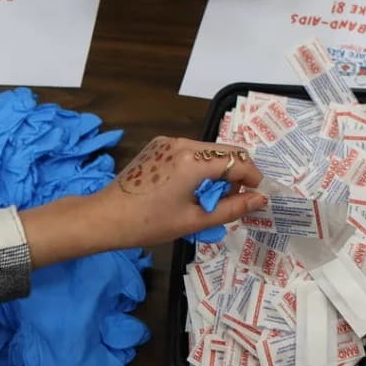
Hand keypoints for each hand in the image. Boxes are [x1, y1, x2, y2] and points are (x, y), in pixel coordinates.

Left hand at [20, 137, 268, 265]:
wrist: (104, 217)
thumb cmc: (149, 223)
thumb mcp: (194, 220)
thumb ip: (232, 208)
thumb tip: (261, 200)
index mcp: (194, 160)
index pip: (238, 162)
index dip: (253, 179)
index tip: (257, 197)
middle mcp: (183, 143)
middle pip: (226, 151)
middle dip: (238, 174)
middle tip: (237, 200)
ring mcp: (169, 142)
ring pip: (210, 151)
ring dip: (220, 171)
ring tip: (213, 199)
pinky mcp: (158, 146)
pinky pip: (192, 152)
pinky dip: (202, 167)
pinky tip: (193, 190)